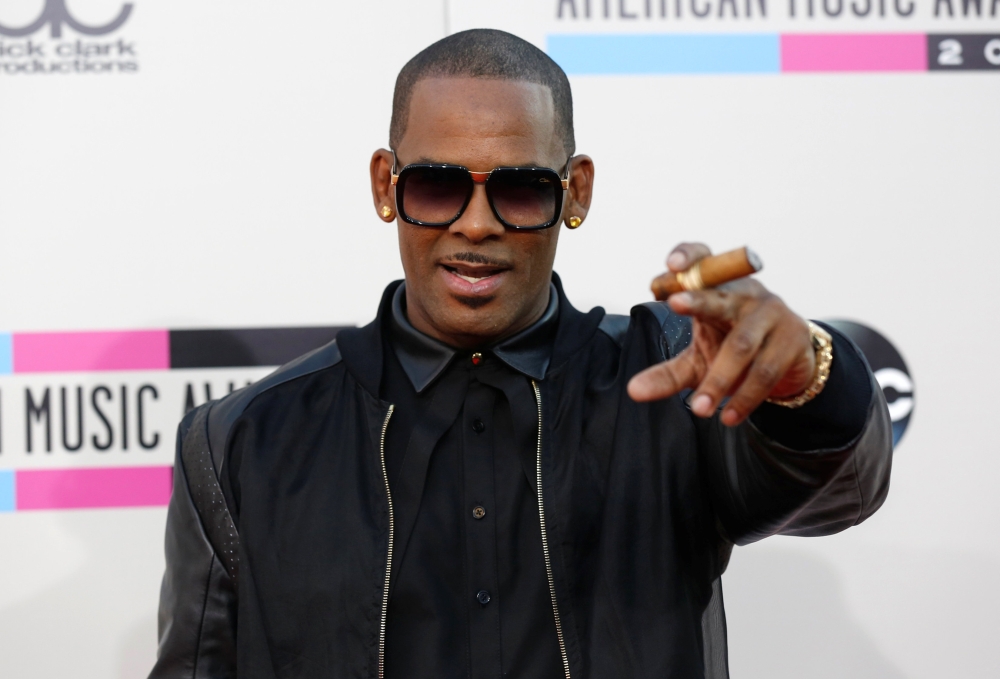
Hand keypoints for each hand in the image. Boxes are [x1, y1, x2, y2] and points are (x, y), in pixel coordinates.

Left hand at [627, 243, 815, 425]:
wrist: (790, 362)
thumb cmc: (733, 349)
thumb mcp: (697, 359)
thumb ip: (666, 374)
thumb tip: (633, 391)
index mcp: (717, 289)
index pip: (702, 260)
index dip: (687, 256)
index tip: (670, 265)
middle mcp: (744, 295)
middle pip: (720, 296)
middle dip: (698, 299)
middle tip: (674, 302)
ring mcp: (771, 314)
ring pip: (741, 344)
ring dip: (719, 379)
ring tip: (698, 409)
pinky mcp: (792, 340)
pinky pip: (765, 370)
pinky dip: (745, 397)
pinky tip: (728, 416)